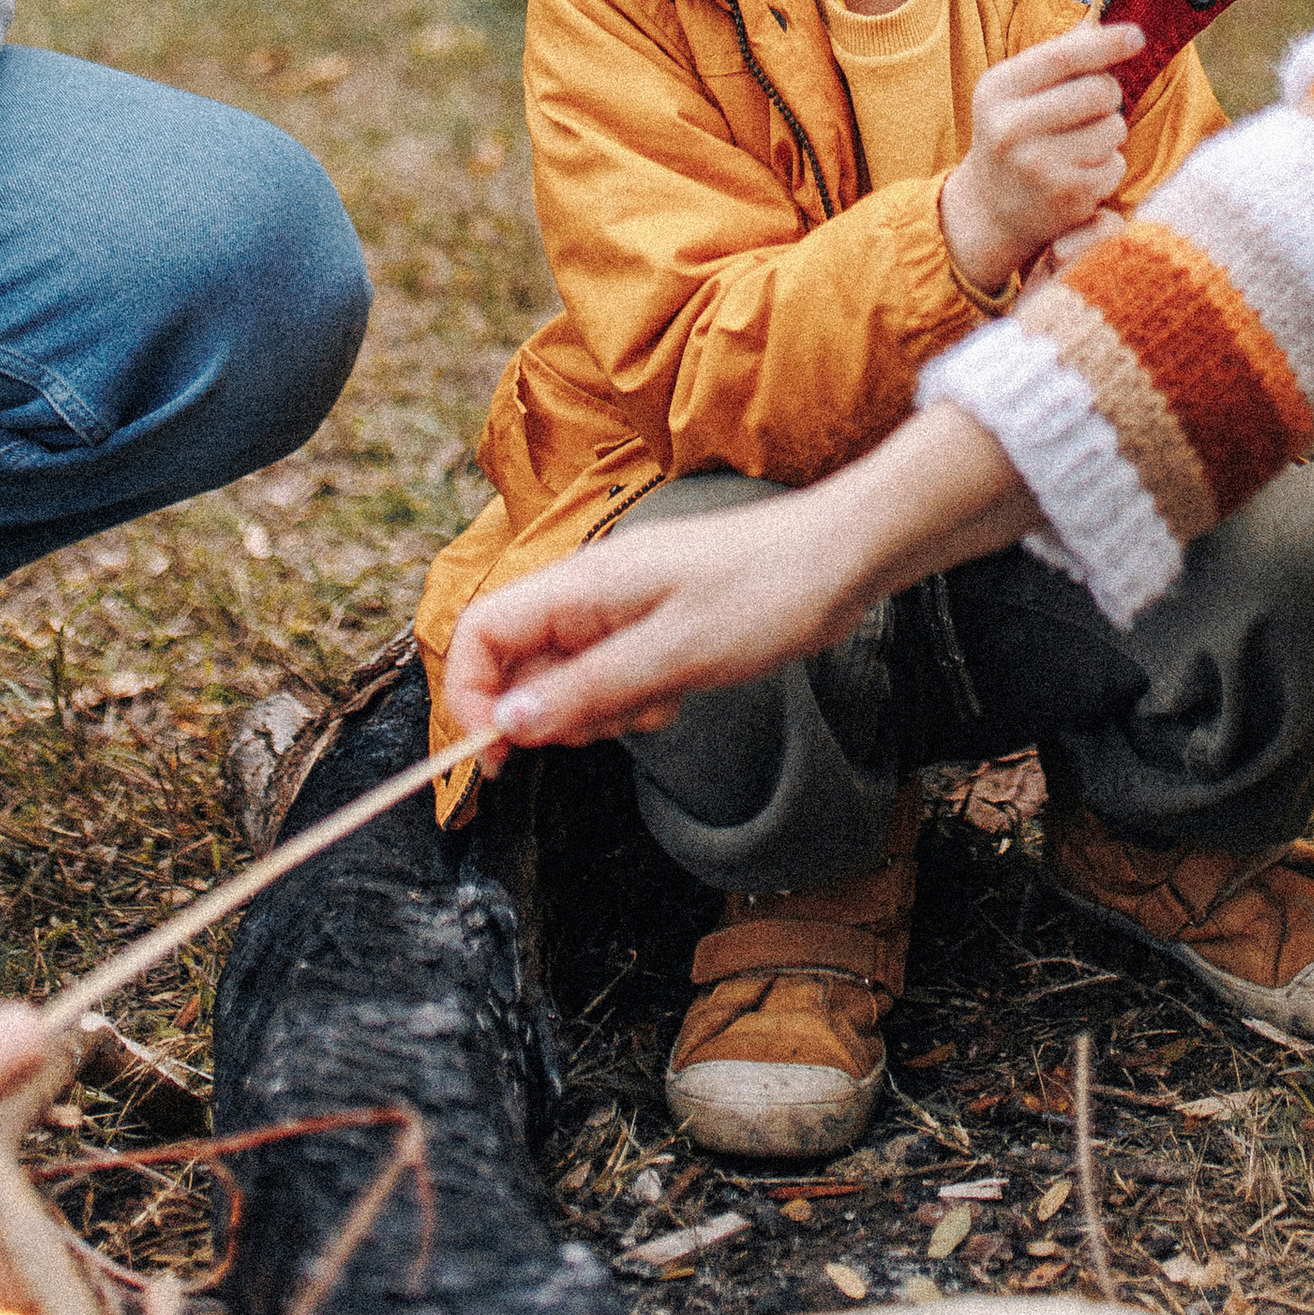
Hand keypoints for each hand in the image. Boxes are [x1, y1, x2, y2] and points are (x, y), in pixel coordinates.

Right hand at [446, 409, 1036, 750]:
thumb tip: (507, 726)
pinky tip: (680, 692)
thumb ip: (587, 691)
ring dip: (603, 711)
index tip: (497, 756)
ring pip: (568, 680)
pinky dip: (635, 700)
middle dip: (554, 714)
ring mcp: (621, 609)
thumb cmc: (767, 592)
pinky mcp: (653, 625)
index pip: (481, 631)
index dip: (471, 695)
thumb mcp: (675, 655)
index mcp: (582, 583)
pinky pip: (613, 678)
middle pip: (520, 665)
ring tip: (664, 698)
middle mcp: (591, 593)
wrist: (842, 557)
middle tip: (619, 720)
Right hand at [939, 23, 1139, 299]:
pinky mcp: (1064, 197)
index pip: (1062, 57)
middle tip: (1095, 105)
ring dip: (1109, 133)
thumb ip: (1057, 57)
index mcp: (999, 89)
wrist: (991, 206)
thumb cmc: (1015, 132)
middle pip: (1098, 91)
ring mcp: (1037, 165)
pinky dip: (1108, 166)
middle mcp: (1011, 127)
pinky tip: (1082, 171)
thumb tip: (1096, 26)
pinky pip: (1115, 166)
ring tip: (1083, 142)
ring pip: (1112, 129)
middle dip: (1109, 94)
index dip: (1105, 44)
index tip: (1137, 35)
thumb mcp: (1018, 90)